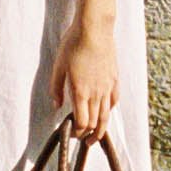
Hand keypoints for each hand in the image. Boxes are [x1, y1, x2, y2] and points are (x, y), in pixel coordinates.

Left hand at [49, 15, 117, 139]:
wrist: (94, 29)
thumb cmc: (73, 45)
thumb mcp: (58, 66)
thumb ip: (56, 88)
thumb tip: (57, 105)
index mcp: (80, 92)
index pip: (81, 122)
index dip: (78, 132)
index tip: (73, 135)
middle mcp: (96, 92)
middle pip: (95, 122)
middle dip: (89, 135)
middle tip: (85, 141)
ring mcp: (107, 86)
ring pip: (106, 114)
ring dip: (101, 128)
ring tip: (97, 136)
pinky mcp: (114, 78)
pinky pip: (114, 99)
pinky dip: (109, 109)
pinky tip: (106, 111)